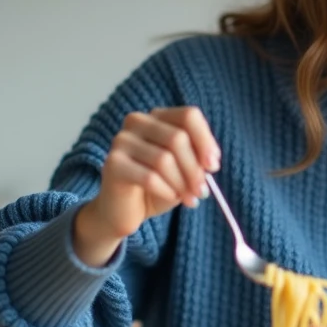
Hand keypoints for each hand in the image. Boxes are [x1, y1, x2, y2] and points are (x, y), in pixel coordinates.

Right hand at [74, 106, 219, 266]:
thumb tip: (210, 163)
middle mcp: (137, 122)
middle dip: (195, 168)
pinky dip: (166, 190)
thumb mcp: (183, 170)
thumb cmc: (156, 187)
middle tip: (202, 191)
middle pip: (177, 138)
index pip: (188, 116)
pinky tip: (170, 197)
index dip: (205, 140)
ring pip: (164, 159)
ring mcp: (122, 141)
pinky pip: (148, 177)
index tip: (213, 165)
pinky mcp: (113, 164)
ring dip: (182, 183)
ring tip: (190, 199)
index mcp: (157, 116)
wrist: (123, 210)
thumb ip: (196, 160)